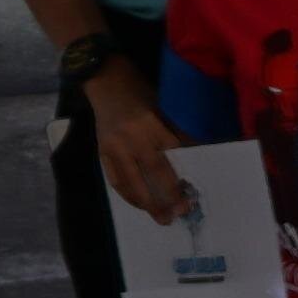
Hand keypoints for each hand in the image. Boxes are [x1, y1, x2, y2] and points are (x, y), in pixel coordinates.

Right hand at [88, 67, 190, 223]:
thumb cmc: (140, 91)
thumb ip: (176, 131)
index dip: (182, 174)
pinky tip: (140, 204)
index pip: (171, 155)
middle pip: (152, 172)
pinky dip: (127, 194)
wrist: (105, 80)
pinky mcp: (101, 151)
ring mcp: (112, 146)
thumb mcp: (164, 106)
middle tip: (180, 214)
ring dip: (146, 202)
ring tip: (161, 217)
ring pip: (130, 181)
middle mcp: (129, 137)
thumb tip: (197, 155)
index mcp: (149, 123)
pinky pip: (114, 179)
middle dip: (167, 195)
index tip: (194, 193)